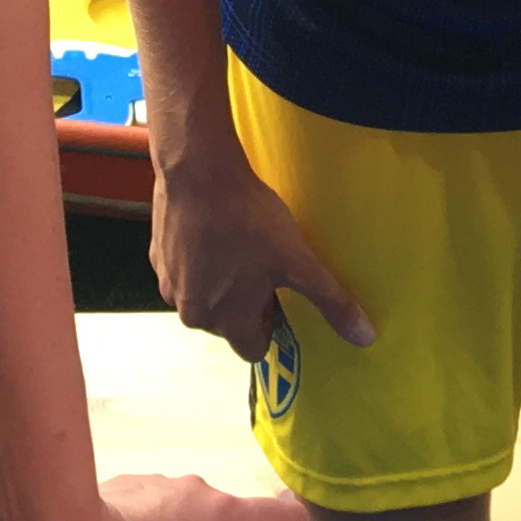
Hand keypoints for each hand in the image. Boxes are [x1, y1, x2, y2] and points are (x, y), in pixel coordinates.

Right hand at [149, 147, 370, 361]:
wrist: (199, 171)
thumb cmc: (249, 219)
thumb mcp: (298, 260)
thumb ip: (330, 302)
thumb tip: (365, 338)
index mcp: (225, 320)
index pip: (252, 349)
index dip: (269, 324)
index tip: (276, 293)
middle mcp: (192, 313)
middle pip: (226, 324)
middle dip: (243, 303)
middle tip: (261, 265)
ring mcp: (169, 284)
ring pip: (203, 298)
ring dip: (219, 283)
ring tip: (238, 244)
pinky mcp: (156, 255)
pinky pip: (183, 272)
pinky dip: (198, 260)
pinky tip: (214, 231)